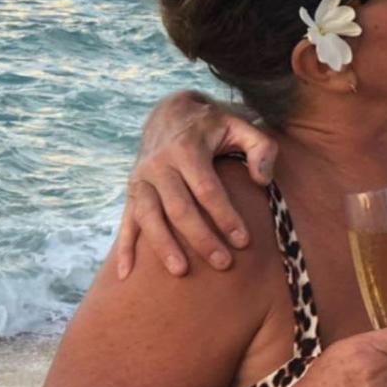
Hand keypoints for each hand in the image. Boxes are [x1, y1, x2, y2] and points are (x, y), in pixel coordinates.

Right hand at [117, 92, 277, 278]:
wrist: (171, 112)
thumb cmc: (214, 126)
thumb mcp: (240, 126)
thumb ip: (261, 148)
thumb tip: (263, 180)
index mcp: (186, 148)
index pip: (207, 189)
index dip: (225, 216)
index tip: (243, 240)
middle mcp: (158, 164)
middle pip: (179, 208)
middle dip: (201, 238)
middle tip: (223, 263)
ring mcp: (141, 178)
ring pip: (149, 217)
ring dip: (163, 246)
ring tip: (181, 271)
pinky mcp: (132, 190)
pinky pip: (126, 220)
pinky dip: (124, 247)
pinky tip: (125, 274)